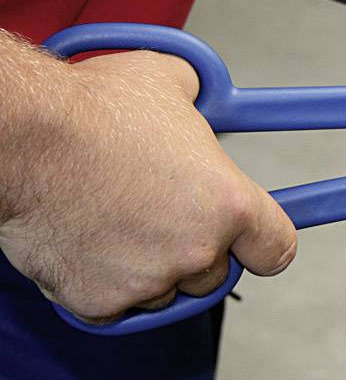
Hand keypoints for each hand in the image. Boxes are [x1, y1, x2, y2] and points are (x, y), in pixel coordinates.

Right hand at [0, 50, 296, 322]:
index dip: (264, 243)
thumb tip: (208, 98)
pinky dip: (103, 282)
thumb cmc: (92, 109)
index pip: (277, 247)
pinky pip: (115, 305)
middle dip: (195, 249)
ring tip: (117, 217)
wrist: (23, 138)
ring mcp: (149, 280)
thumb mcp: (171, 83)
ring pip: (164, 290)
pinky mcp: (100, 302)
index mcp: (229, 203)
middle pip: (215, 272)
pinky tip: (89, 239)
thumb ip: (204, 101)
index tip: (253, 240)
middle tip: (161, 214)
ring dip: (149, 266)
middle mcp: (197, 249)